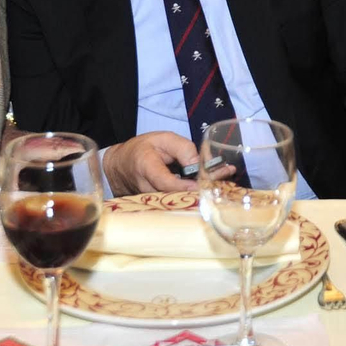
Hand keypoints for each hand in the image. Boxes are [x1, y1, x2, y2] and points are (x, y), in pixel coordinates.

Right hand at [101, 131, 233, 195]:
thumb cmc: (142, 149)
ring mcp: (152, 201)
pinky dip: (195, 196)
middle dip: (202, 189)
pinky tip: (212, 186)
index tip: (203, 184)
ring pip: (179, 202)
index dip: (185, 186)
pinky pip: (178, 203)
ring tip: (224, 177)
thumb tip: (200, 164)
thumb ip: (182, 148)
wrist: (120, 167)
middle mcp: (147, 189)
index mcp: (146, 167)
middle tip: (226, 177)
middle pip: (176, 196)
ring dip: (202, 192)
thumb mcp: (162, 139)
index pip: (165, 182)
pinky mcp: (159, 206)